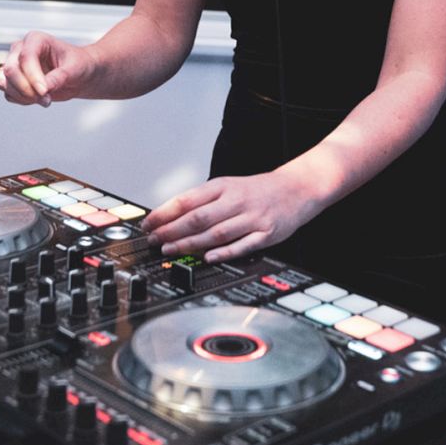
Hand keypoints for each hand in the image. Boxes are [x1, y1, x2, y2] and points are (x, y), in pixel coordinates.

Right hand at [0, 31, 94, 106]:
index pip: (25, 57)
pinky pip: (8, 94)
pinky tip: (38, 99)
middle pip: (10, 70)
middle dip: (27, 89)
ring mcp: (14, 64)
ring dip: (23, 96)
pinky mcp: (12, 80)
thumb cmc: (78, 65)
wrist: (78, 75)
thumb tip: (43, 89)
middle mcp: (20, 49)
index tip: (45, 92)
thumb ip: (58, 78)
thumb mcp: (74, 70)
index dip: (33, 77)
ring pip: (4, 83)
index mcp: (35, 39)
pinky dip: (22, 100)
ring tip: (45, 100)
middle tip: (47, 100)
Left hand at [143, 170, 323, 263]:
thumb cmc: (258, 190)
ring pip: (216, 232)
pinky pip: (243, 244)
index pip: (188, 199)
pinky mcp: (266, 233)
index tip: (149, 224)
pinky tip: (208, 258)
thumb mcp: (229, 186)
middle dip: (172, 230)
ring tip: (171, 250)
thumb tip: (171, 216)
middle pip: (198, 217)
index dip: (165, 213)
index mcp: (223, 186)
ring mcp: (252, 217)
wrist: (297, 188)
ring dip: (191, 243)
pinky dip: (224, 252)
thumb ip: (203, 201)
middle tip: (154, 241)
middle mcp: (236, 200)